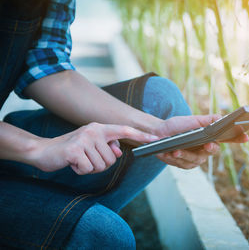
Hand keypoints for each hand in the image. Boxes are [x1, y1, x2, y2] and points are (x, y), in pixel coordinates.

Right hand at [30, 122, 158, 174]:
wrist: (43, 151)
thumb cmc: (71, 149)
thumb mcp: (91, 144)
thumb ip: (107, 146)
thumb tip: (119, 151)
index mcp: (100, 128)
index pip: (125, 130)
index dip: (141, 135)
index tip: (156, 139)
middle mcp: (94, 130)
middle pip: (112, 159)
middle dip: (100, 164)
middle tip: (86, 158)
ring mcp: (84, 139)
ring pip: (101, 165)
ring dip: (90, 168)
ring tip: (79, 160)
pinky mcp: (75, 150)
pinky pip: (89, 169)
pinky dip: (80, 171)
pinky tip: (73, 163)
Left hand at [154, 115, 248, 168]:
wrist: (159, 133)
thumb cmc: (178, 126)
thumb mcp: (194, 120)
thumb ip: (209, 120)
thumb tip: (223, 118)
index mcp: (211, 137)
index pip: (228, 138)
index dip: (238, 138)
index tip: (245, 137)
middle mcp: (206, 149)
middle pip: (212, 151)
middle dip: (209, 149)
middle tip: (206, 144)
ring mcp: (196, 159)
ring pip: (195, 160)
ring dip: (184, 154)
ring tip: (175, 149)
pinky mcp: (184, 164)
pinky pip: (183, 164)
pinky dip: (174, 158)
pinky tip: (169, 153)